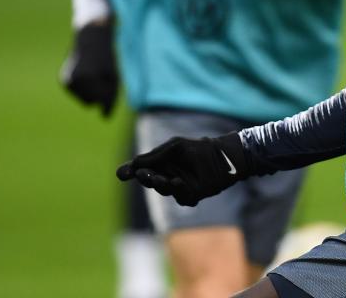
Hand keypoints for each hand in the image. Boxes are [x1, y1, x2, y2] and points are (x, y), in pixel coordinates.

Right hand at [59, 22, 117, 116]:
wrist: (90, 38)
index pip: (101, 100)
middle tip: (102, 75)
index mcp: (87, 78)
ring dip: (93, 92)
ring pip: (84, 101)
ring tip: (95, 74)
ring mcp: (67, 81)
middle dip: (99, 94)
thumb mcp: (114, 77)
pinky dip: (86, 88)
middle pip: (90, 103)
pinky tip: (87, 74)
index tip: (109, 78)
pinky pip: (79, 95)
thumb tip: (104, 117)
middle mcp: (74, 80)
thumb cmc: (106, 58)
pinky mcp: (64, 80)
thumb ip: (111, 98)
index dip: (108, 92)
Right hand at [117, 133, 247, 206]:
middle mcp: (168, 175)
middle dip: (146, 179)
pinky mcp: (192, 195)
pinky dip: (180, 191)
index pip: (142, 169)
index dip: (131, 172)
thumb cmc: (198, 149)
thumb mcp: (174, 148)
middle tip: (142, 175)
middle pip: (150, 181)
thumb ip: (154, 157)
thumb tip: (133, 165)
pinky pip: (181, 198)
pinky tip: (179, 182)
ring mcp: (179, 187)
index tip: (121, 174)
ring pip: (164, 190)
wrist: (223, 156)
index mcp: (161, 163)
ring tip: (162, 179)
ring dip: (162, 185)